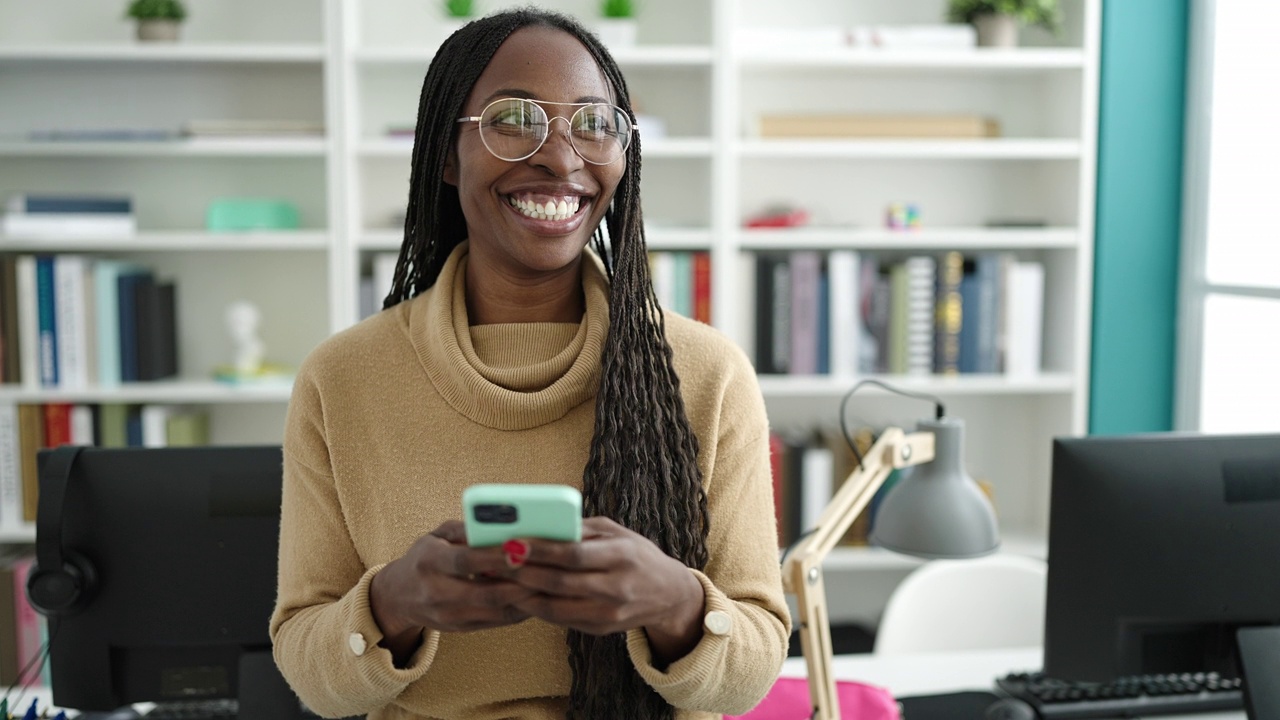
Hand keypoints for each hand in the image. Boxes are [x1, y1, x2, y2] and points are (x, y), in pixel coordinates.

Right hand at [369, 520, 536, 662]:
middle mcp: (437, 592)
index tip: (523, 547)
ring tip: (550, 583)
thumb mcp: (437, 534)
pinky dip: (520, 610)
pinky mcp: (461, 629)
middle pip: (486, 592)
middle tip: (549, 569)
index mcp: (430, 562)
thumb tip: (502, 523)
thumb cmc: (425, 556)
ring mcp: (449, 616)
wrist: (398, 596)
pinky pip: (497, 622)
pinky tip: (537, 596)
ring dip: (526, 598)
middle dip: (521, 582)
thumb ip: (466, 528)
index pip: (466, 560)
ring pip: (496, 610)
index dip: (496, 556)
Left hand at [505, 517, 706, 663]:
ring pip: (555, 607)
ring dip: (523, 594)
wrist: (668, 594)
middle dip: (523, 573)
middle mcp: (617, 587)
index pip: (574, 554)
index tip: (512, 542)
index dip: (540, 550)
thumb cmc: (637, 555)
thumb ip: (581, 530)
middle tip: (496, 562)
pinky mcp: (601, 629)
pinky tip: (520, 595)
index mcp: (622, 555)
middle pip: (560, 583)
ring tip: (500, 581)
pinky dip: (537, 608)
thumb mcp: (617, 533)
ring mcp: (609, 612)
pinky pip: (561, 620)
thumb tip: (540, 526)